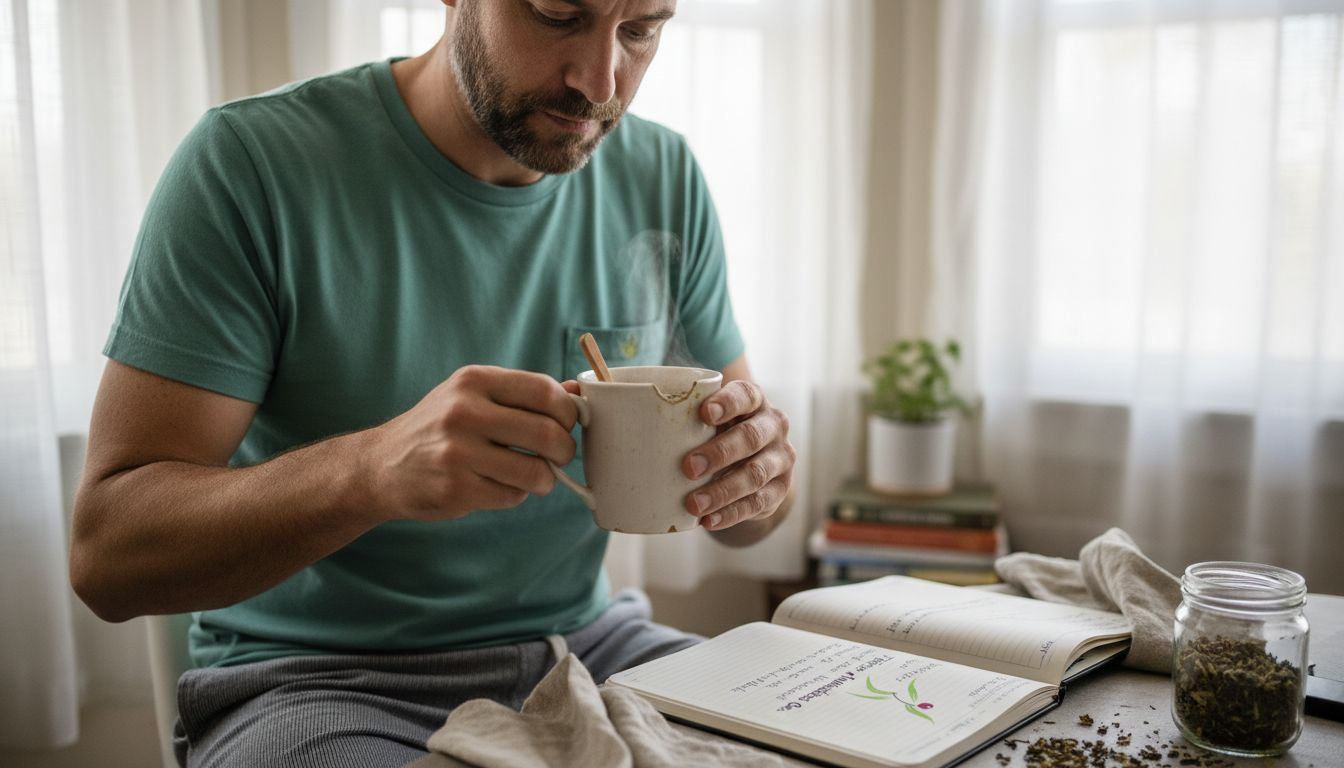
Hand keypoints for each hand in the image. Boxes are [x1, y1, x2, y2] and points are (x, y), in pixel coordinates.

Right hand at [362, 365, 577, 521]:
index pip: (545, 391)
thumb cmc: (440, 427)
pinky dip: (516, 494)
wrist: (382, 465)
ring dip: (545, 478)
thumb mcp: (473, 395)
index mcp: (474, 381)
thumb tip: (580, 393)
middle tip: (560, 456)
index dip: (569, 411)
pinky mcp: (456, 489)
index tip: (569, 424)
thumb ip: (524, 394)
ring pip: (535, 471)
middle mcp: (464, 412)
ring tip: (535, 475)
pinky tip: (497, 485)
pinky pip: (512, 496)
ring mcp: (457, 453)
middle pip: (548, 433)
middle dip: (565, 450)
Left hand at [681, 380, 794, 530]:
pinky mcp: (780, 489)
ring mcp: (780, 458)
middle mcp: (773, 425)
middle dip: (720, 452)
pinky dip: (731, 513)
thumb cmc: (718, 433)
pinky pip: (757, 503)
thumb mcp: (708, 420)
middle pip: (751, 436)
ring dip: (723, 490)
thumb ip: (679, 418)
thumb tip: (621, 424)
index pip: (745, 395)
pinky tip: (708, 520)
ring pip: (756, 474)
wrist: (753, 461)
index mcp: (754, 401)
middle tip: (688, 467)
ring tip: (693, 503)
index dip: (728, 403)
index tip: (704, 413)